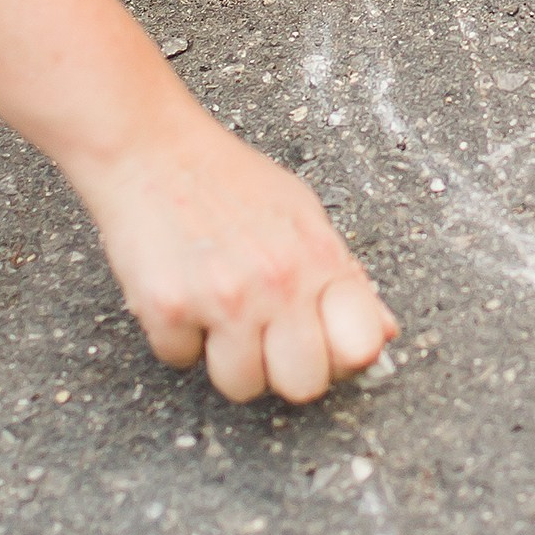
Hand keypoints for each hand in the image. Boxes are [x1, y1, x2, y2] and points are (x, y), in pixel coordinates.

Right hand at [76, 93, 398, 402]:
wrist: (151, 148)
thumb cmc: (226, 178)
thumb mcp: (302, 213)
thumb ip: (343, 276)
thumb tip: (383, 333)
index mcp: (318, 257)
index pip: (360, 348)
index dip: (339, 356)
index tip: (320, 344)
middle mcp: (277, 281)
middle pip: (303, 385)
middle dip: (281, 368)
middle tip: (262, 334)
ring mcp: (223, 297)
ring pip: (241, 386)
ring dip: (224, 356)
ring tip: (216, 308)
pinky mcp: (167, 307)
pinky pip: (179, 359)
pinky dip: (175, 334)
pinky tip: (181, 290)